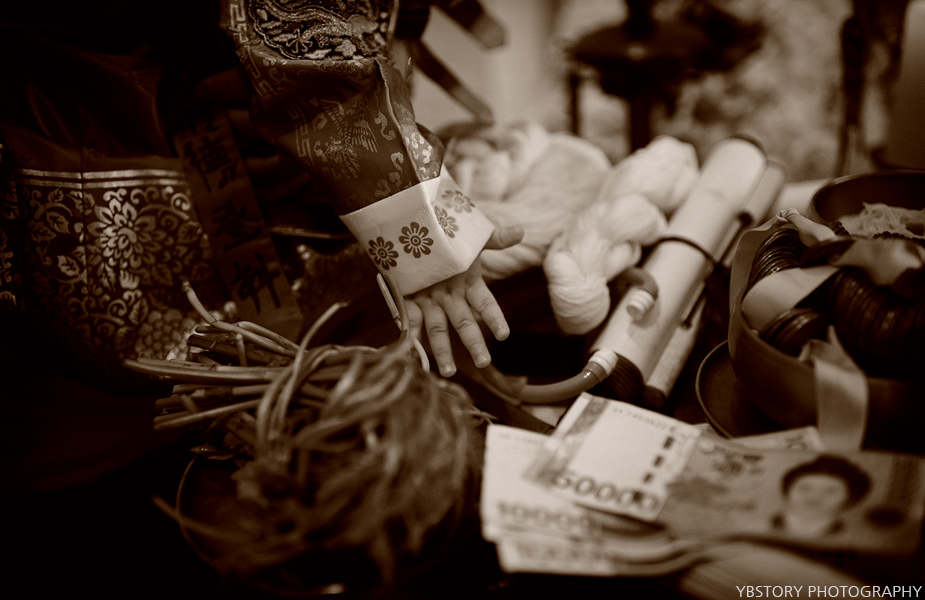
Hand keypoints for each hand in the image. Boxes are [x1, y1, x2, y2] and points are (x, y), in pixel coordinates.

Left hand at [406, 225, 523, 376]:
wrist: (413, 232)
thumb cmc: (446, 237)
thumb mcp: (470, 237)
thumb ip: (493, 238)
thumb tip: (520, 232)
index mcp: (468, 284)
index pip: (485, 304)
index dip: (494, 318)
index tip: (503, 334)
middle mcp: (451, 297)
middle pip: (464, 323)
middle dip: (473, 343)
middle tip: (483, 362)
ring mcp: (430, 302)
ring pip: (439, 329)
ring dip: (443, 350)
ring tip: (447, 372)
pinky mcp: (409, 301)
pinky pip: (411, 321)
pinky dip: (411, 336)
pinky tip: (411, 351)